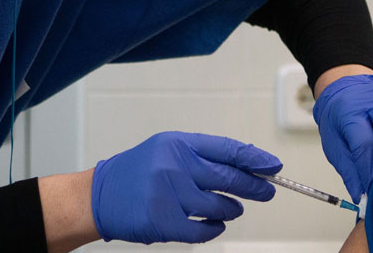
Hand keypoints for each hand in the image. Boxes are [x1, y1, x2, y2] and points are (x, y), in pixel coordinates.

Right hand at [90, 131, 281, 243]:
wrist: (99, 195)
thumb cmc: (137, 172)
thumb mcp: (167, 150)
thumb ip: (202, 156)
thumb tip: (246, 166)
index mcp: (178, 143)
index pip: (227, 149)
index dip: (254, 158)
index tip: (273, 166)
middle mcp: (174, 165)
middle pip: (228, 177)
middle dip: (254, 186)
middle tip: (267, 191)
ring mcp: (169, 194)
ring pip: (219, 206)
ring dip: (231, 209)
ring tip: (233, 208)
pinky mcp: (163, 221)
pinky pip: (203, 229)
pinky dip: (215, 229)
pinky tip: (216, 225)